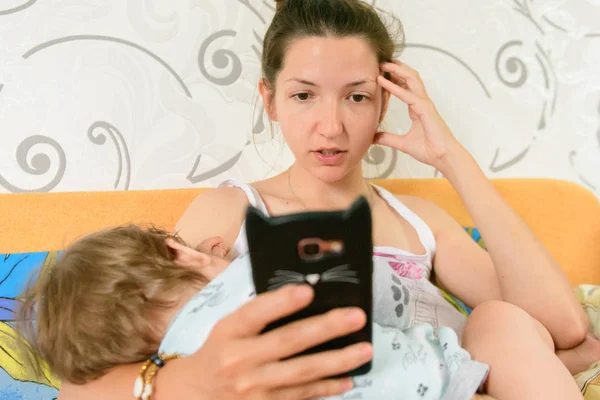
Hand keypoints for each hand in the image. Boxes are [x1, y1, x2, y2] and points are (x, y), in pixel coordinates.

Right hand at [179, 284, 370, 398]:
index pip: (255, 313)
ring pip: (302, 373)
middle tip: (356, 317)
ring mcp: (254, 389)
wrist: (193, 395)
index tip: (308, 291)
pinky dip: (327, 388)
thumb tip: (305, 295)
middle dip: (326, 328)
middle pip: (288, 342)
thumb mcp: (227, 328)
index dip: (282, 302)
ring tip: (364, 349)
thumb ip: (258, 314)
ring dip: (337, 361)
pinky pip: (303, 396)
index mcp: (229, 332)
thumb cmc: (218, 352)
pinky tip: (348, 379)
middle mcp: (240, 360)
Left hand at [375, 60, 464, 170]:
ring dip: (396, 70)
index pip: (406, 86)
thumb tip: (373, 138)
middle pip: (410, 77)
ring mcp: (424, 104)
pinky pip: (408, 95)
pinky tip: (383, 81)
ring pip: (411, 79)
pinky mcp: (425, 110)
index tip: (381, 71)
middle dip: (396, 67)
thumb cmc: (429, 149)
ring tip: (383, 64)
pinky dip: (394, 87)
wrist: (443, 158)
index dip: (395, 77)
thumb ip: (388, 139)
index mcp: (417, 108)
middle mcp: (421, 102)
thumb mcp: (402, 143)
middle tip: (381, 61)